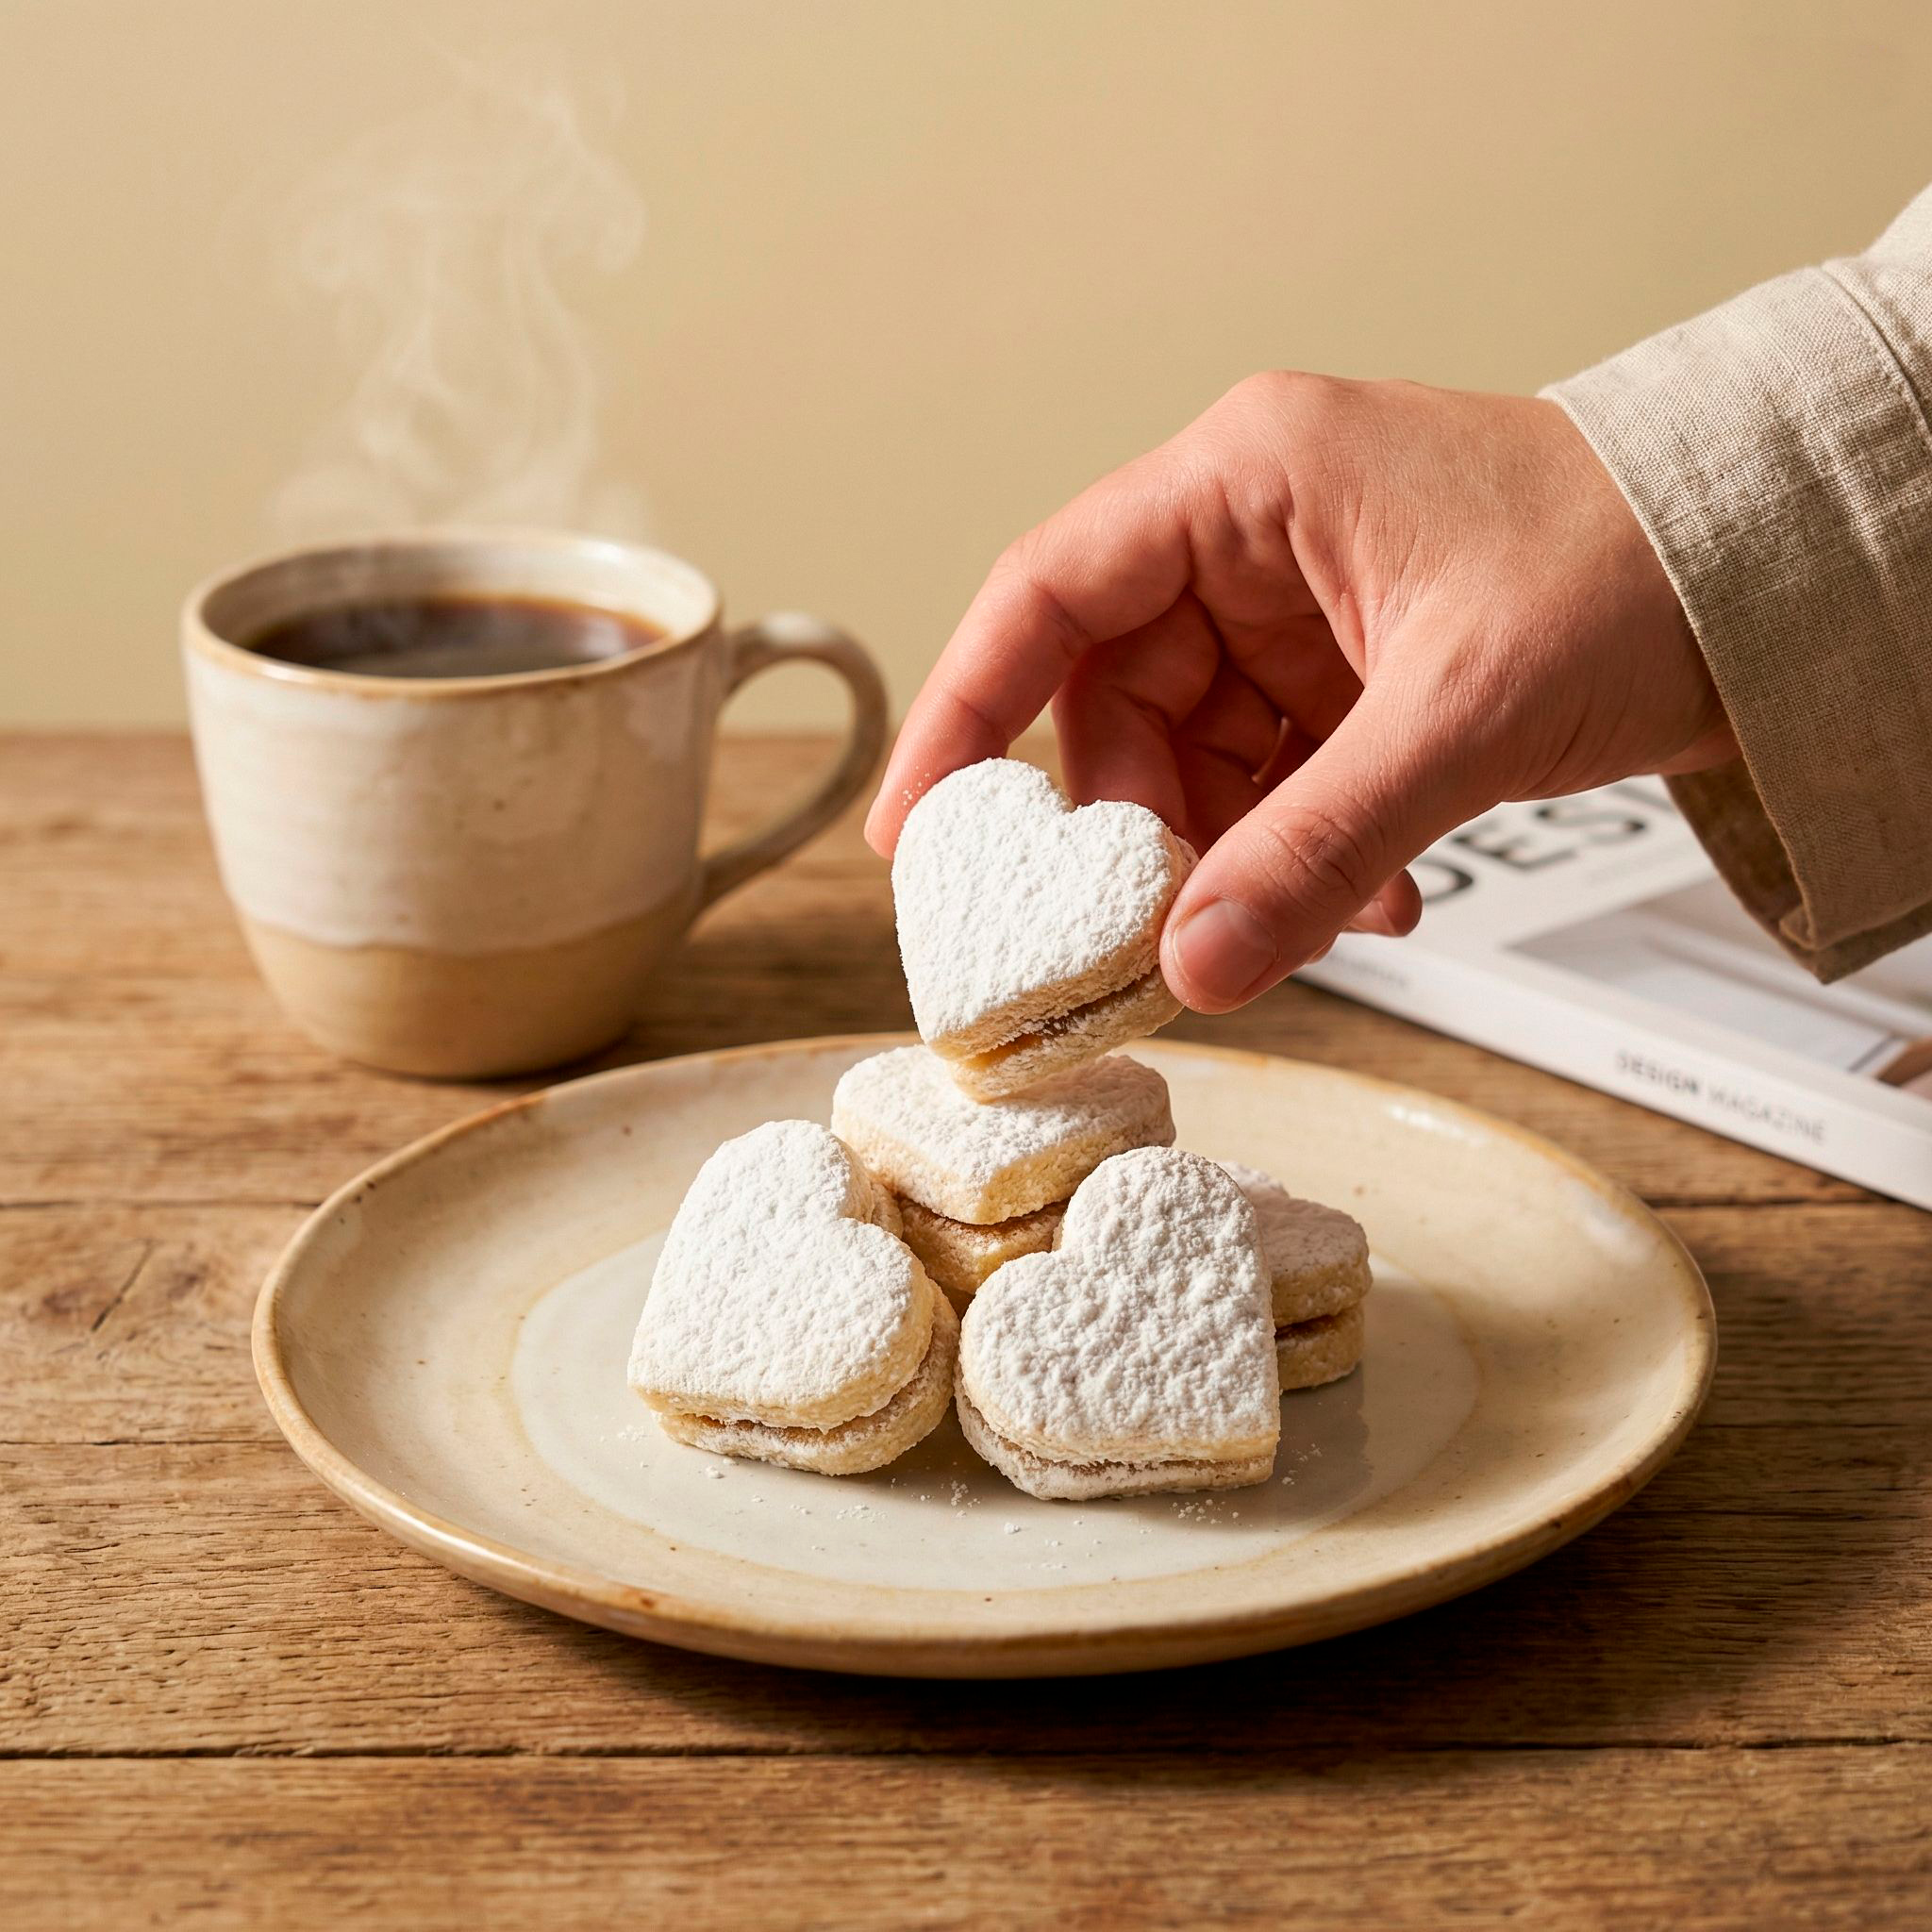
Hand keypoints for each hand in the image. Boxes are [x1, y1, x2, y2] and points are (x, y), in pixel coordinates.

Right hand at [866, 373, 1734, 1010]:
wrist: (1775, 575)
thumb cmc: (1638, 562)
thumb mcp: (1457, 717)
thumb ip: (1312, 847)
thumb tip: (1192, 966)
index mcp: (1248, 478)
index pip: (1049, 594)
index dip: (965, 715)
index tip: (918, 832)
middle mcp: (1254, 536)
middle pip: (1119, 703)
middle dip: (1144, 829)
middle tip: (1162, 932)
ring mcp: (1301, 611)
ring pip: (1196, 758)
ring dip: (1240, 857)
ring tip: (1317, 919)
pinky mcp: (1348, 675)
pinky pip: (1274, 780)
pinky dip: (1302, 853)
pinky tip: (1374, 900)